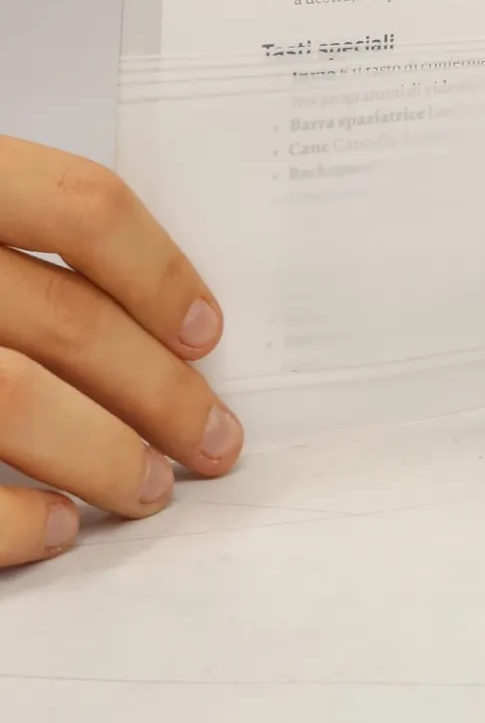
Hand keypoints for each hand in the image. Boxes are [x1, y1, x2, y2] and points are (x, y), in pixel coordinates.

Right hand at [0, 137, 242, 566]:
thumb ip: (19, 235)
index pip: (83, 207)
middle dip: (159, 391)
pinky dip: (5, 517)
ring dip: (100, 455)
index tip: (207, 333)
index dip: (159, 271)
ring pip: (15, 400)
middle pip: (67, 320)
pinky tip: (52, 528)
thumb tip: (154, 317)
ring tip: (147, 488)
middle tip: (212, 440)